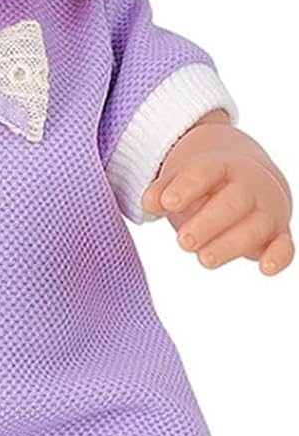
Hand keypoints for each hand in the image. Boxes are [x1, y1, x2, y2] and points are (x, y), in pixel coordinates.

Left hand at [141, 123, 294, 275]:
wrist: (249, 177)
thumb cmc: (207, 185)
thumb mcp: (182, 180)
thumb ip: (163, 190)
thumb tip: (149, 202)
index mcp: (221, 167)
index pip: (206, 172)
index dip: (187, 186)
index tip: (167, 202)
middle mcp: (248, 187)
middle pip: (232, 202)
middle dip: (208, 222)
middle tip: (183, 241)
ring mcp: (265, 210)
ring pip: (254, 226)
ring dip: (231, 244)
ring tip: (204, 259)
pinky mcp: (278, 234)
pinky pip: (284, 245)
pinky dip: (279, 256)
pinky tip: (266, 268)